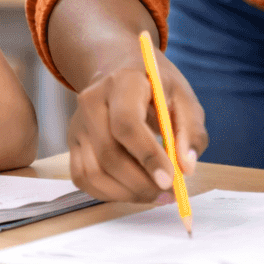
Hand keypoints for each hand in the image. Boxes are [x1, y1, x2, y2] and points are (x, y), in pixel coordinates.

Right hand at [67, 53, 206, 202]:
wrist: (121, 70)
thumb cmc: (156, 85)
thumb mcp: (183, 96)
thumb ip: (191, 130)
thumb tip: (186, 167)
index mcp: (122, 83)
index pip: (127, 124)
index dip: (148, 156)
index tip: (170, 181)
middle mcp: (92, 102)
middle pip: (109, 154)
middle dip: (141, 183)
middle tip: (169, 193)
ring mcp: (78, 123)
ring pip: (93, 173)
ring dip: (127, 193)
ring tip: (155, 194)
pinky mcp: (72, 142)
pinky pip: (83, 178)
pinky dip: (109, 194)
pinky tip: (133, 191)